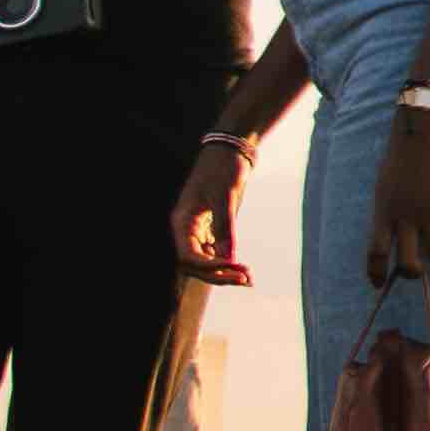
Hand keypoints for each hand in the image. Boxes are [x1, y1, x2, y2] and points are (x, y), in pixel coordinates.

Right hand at [171, 142, 257, 286]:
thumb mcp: (226, 196)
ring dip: (223, 272)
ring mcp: (197, 230)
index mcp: (182, 221)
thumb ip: (225, 227)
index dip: (208, 266)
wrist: (230, 150)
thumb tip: (228, 258)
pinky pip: (213, 253)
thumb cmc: (224, 168)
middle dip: (218, 275)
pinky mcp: (210, 228)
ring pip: (205, 261)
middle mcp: (186, 229)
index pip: (187, 255)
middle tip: (245, 279)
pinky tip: (242, 269)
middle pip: (195, 265)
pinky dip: (226, 262)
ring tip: (247, 278)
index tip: (232, 267)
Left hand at [367, 106, 429, 285]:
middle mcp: (405, 215)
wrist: (423, 130)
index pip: (376, 253)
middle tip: (417, 271)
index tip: (378, 284)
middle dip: (413, 273)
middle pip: (408, 263)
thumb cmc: (401, 158)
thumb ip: (389, 213)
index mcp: (384, 211)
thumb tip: (393, 239)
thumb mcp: (385, 187)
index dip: (376, 274)